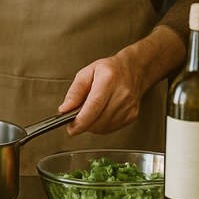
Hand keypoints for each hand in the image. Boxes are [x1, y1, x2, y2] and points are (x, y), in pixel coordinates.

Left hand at [58, 27, 184, 135]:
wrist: (134, 70)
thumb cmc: (109, 70)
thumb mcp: (86, 73)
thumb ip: (74, 92)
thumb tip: (64, 109)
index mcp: (109, 80)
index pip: (94, 106)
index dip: (81, 121)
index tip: (71, 128)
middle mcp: (122, 94)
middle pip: (98, 120)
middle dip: (83, 124)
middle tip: (75, 119)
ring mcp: (129, 107)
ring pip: (103, 127)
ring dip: (91, 126)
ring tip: (89, 113)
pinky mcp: (132, 116)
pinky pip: (111, 128)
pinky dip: (101, 126)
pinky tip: (99, 115)